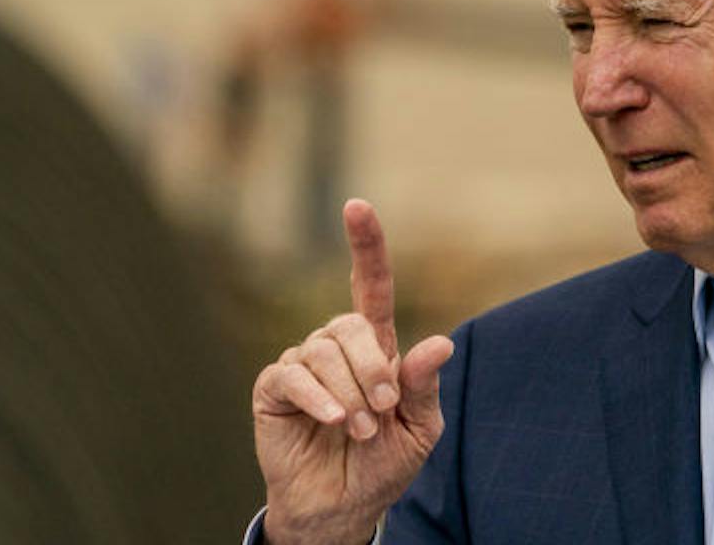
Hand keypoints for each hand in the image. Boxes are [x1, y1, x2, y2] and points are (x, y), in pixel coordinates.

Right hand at [252, 200, 455, 544]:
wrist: (343, 507)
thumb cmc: (384, 463)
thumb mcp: (419, 428)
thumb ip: (423, 386)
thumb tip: (440, 343)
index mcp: (376, 346)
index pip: (370, 285)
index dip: (365, 245)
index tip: (356, 206)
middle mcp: (337, 346)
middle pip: (351, 326)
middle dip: (373, 368)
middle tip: (384, 411)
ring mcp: (303, 363)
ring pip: (323, 351)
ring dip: (349, 393)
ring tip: (360, 429)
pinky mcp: (274, 388)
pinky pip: (293, 376)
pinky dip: (319, 399)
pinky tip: (334, 422)